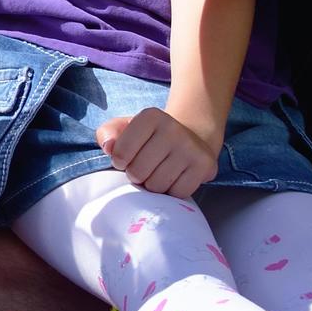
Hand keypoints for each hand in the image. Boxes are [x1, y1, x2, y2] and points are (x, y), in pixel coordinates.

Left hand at [97, 106, 220, 198]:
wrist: (191, 139)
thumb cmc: (149, 138)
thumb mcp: (125, 128)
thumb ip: (107, 134)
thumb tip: (108, 147)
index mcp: (150, 117)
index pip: (120, 153)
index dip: (119, 162)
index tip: (126, 159)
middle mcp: (173, 129)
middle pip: (138, 172)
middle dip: (136, 176)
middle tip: (143, 169)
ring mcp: (191, 148)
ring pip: (157, 185)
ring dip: (153, 185)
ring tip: (158, 173)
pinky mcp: (204, 166)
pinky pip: (177, 193)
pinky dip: (172, 192)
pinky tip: (174, 179)